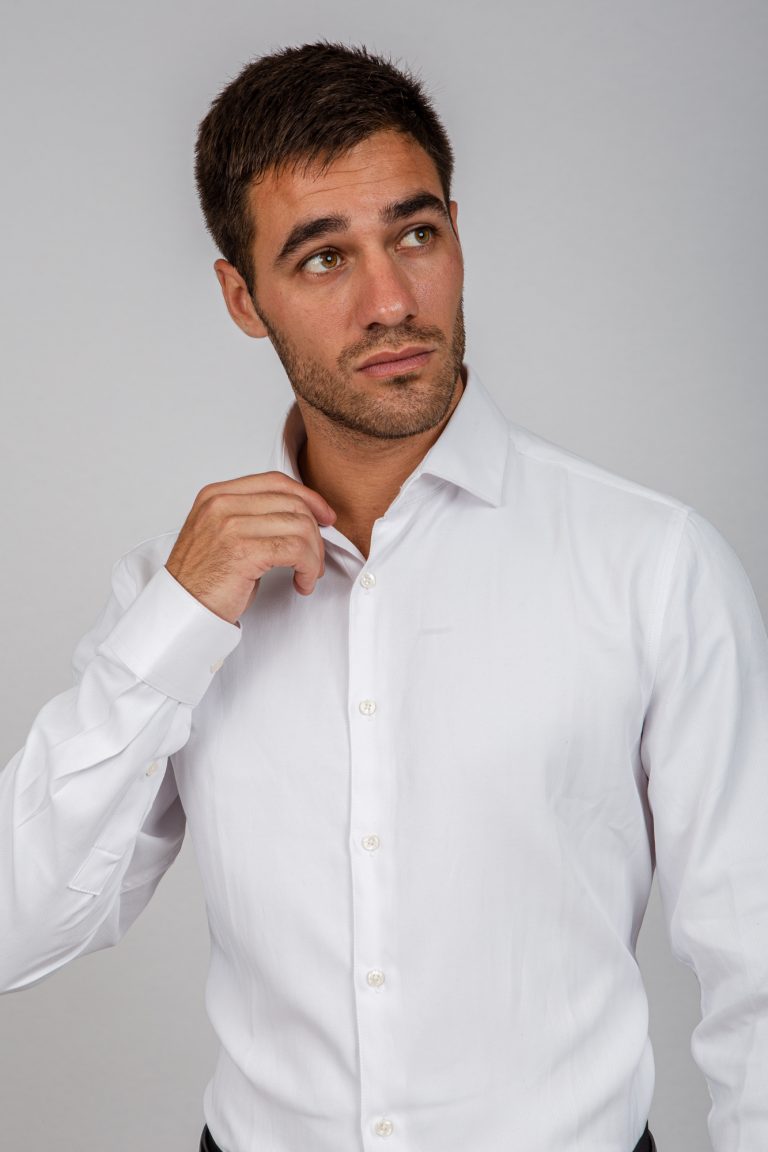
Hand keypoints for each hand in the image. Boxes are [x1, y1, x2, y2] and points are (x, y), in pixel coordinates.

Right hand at [165, 472, 336, 623]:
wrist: (181, 610)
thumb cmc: (203, 579)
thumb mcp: (224, 535)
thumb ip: (252, 516)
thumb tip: (300, 515)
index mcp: (216, 495)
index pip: (275, 481)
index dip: (308, 497)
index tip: (324, 516)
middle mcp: (222, 504)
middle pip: (292, 503)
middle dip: (314, 533)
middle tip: (315, 558)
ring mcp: (231, 525)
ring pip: (299, 526)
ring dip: (314, 555)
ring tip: (308, 574)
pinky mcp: (244, 551)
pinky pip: (296, 550)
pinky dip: (309, 568)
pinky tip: (302, 582)